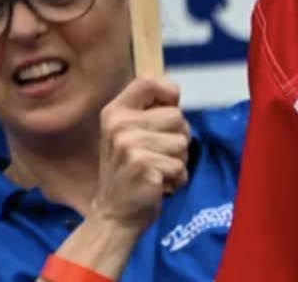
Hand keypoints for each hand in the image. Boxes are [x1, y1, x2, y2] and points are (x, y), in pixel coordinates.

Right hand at [90, 77, 189, 232]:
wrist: (114, 214)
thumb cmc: (129, 171)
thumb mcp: (129, 135)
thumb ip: (149, 113)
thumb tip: (176, 97)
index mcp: (115, 112)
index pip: (147, 82)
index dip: (168, 91)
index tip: (170, 107)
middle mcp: (119, 125)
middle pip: (177, 116)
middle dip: (178, 137)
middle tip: (158, 155)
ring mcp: (129, 145)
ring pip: (183, 142)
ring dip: (179, 160)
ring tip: (157, 170)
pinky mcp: (143, 165)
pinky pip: (181, 165)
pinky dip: (177, 178)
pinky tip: (159, 184)